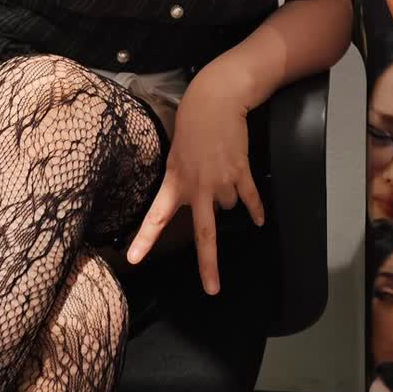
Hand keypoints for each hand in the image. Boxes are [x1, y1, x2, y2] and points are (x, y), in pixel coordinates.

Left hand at [126, 79, 264, 295]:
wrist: (215, 102)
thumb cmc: (193, 126)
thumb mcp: (177, 155)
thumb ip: (183, 180)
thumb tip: (201, 200)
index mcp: (174, 183)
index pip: (155, 216)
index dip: (144, 239)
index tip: (133, 259)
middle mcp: (197, 187)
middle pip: (205, 233)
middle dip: (209, 264)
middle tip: (212, 289)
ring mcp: (220, 181)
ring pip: (229, 207)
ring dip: (229, 197)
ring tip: (223, 170)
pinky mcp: (240, 172)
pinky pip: (251, 198)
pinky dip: (256, 209)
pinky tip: (259, 219)